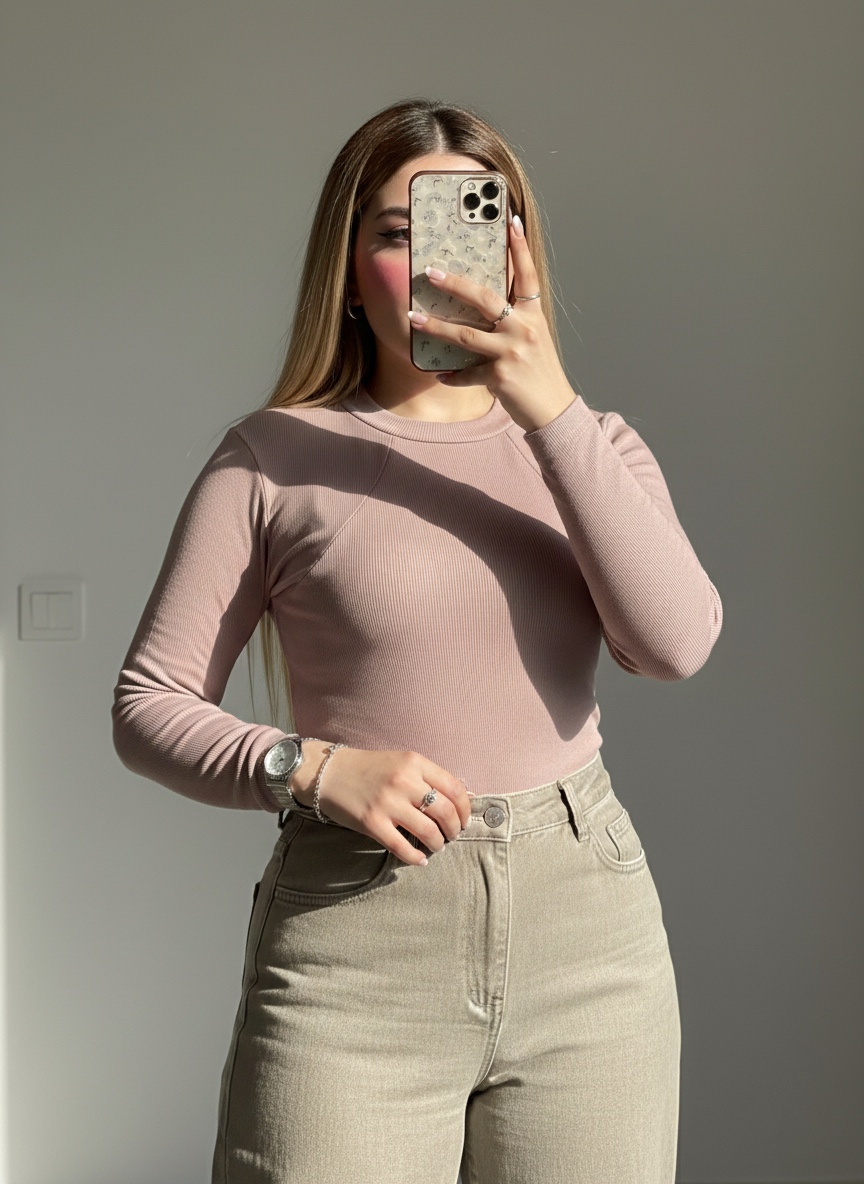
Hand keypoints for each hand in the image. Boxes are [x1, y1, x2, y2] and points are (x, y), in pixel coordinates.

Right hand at [292, 744, 473, 866]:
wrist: (328, 772)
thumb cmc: (369, 769)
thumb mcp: (402, 762)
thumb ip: (428, 777)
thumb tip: (463, 797)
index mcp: (414, 762)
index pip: (454, 788)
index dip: (466, 809)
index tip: (464, 820)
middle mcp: (403, 780)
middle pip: (445, 812)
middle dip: (454, 829)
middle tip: (452, 835)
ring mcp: (387, 802)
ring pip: (428, 832)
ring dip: (438, 844)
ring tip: (436, 846)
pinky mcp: (371, 822)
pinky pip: (402, 847)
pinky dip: (416, 858)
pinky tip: (420, 860)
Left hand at [406, 214, 576, 432]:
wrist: (553, 411)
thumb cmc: (539, 374)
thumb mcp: (533, 340)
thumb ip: (514, 322)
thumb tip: (483, 309)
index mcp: (533, 317)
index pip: (526, 275)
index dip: (519, 248)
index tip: (509, 219)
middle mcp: (524, 330)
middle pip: (485, 299)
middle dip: (455, 284)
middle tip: (430, 272)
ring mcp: (512, 353)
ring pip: (466, 336)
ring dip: (437, 327)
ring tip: (413, 319)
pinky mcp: (500, 377)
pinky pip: (467, 373)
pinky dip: (453, 376)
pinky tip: (441, 375)